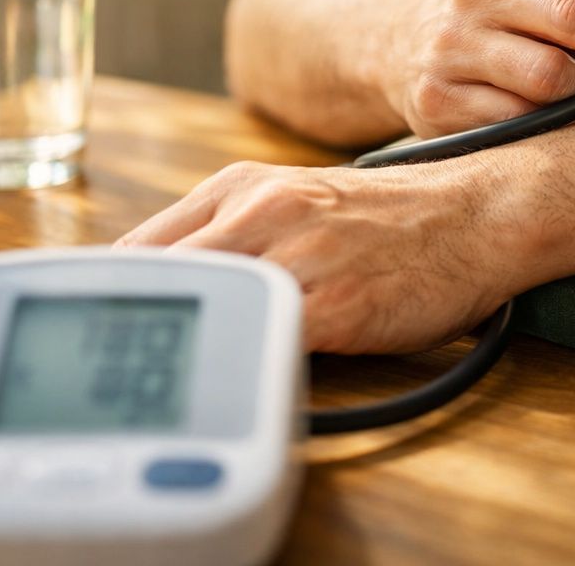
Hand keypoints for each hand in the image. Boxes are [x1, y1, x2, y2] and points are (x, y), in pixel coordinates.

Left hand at [114, 161, 507, 353]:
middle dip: (135, 333)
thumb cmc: (389, 222)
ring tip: (178, 387)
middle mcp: (258, 213)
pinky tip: (245, 388)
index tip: (98, 340)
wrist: (476, 215)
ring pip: (202, 311)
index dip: (110, 303)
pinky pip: (263, 347)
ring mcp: (294, 258)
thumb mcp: (294, 204)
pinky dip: (246, 372)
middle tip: (123, 376)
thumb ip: (229, 237)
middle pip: (155, 281)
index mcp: (239, 186)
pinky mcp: (331, 306)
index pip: (136, 250)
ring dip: (187, 353)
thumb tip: (165, 290)